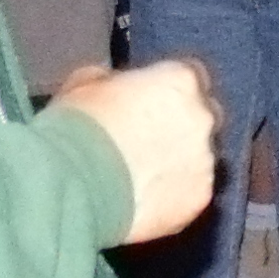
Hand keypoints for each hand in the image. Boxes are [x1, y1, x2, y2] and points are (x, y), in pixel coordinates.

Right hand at [50, 55, 220, 243]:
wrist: (73, 184)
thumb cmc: (75, 129)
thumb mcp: (85, 83)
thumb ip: (115, 80)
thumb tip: (116, 85)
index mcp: (180, 80)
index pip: (191, 78)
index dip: (170, 92)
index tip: (151, 104)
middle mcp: (202, 117)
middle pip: (203, 118)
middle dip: (181, 127)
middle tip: (147, 141)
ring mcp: (205, 160)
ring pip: (200, 158)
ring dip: (179, 163)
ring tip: (141, 176)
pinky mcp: (200, 198)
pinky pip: (193, 192)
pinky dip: (175, 195)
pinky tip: (145, 199)